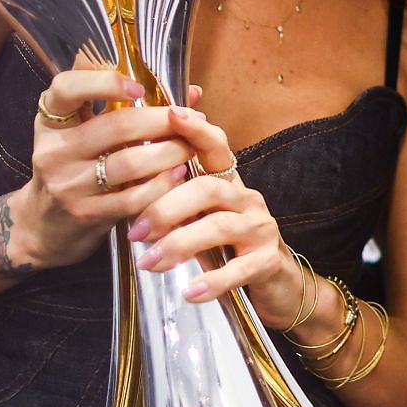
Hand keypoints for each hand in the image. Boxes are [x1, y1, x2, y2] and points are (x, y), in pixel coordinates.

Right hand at [12, 69, 197, 268]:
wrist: (45, 223)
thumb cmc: (75, 164)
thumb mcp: (81, 129)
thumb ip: (124, 102)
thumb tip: (191, 92)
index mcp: (50, 119)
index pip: (67, 88)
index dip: (106, 82)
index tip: (140, 88)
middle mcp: (53, 149)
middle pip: (117, 126)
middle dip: (162, 121)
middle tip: (192, 120)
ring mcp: (67, 184)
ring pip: (130, 163)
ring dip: (170, 153)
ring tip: (190, 148)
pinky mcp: (84, 213)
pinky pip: (132, 198)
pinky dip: (162, 185)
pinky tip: (179, 175)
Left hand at [126, 105, 306, 328]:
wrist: (277, 287)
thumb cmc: (229, 249)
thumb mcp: (202, 220)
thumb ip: (176, 203)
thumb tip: (129, 188)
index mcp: (228, 183)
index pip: (215, 146)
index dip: (196, 129)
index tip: (170, 114)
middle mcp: (246, 198)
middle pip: (207, 188)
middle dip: (166, 207)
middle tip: (135, 231)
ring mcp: (260, 228)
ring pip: (219, 226)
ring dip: (179, 244)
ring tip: (149, 262)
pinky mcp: (267, 261)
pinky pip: (239, 269)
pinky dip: (211, 280)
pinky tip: (189, 292)